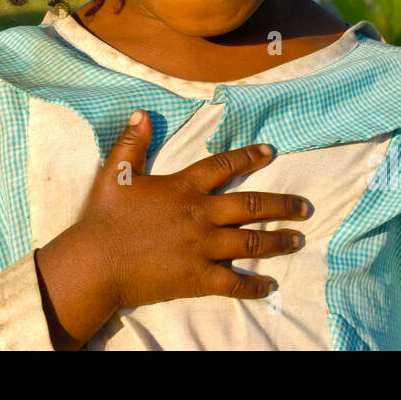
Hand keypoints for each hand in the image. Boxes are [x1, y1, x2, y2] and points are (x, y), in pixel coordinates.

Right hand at [34, 109, 309, 348]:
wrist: (95, 262)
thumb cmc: (104, 217)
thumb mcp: (116, 172)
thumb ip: (133, 142)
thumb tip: (143, 114)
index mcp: (184, 187)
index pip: (224, 166)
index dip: (249, 157)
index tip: (270, 152)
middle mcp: (201, 215)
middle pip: (251, 206)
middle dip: (282, 205)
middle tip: (305, 207)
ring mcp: (202, 248)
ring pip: (251, 242)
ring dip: (278, 240)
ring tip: (297, 239)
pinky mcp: (198, 277)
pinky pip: (233, 282)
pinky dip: (253, 285)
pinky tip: (269, 286)